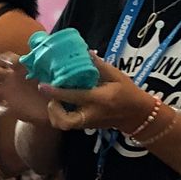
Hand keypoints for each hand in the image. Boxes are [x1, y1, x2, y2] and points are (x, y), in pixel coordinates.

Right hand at [0, 54, 52, 124]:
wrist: (51, 106)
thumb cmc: (51, 84)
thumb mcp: (53, 72)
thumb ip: (48, 63)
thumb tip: (50, 49)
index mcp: (19, 68)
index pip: (6, 58)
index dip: (5, 58)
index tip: (10, 61)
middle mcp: (10, 79)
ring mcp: (7, 94)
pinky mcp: (9, 109)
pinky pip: (0, 108)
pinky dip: (2, 108)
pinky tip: (8, 108)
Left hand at [37, 55, 158, 135]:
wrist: (137, 115)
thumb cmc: (127, 92)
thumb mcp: (116, 75)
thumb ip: (99, 65)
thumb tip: (84, 51)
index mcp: (99, 99)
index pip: (74, 96)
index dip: (56, 92)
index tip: (43, 85)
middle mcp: (91, 114)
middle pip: (64, 122)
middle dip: (53, 111)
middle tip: (52, 98)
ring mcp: (88, 123)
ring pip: (64, 125)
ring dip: (55, 114)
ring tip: (56, 100)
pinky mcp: (86, 127)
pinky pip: (68, 124)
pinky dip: (60, 115)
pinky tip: (63, 103)